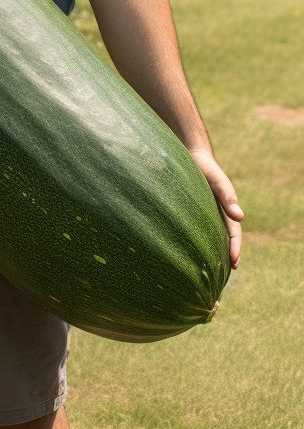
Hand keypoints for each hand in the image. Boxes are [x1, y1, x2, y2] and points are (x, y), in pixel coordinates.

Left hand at [189, 147, 242, 269]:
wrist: (191, 154)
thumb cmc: (205, 167)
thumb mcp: (216, 181)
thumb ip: (227, 196)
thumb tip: (240, 218)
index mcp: (226, 209)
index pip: (233, 233)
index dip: (235, 248)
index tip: (234, 263)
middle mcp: (217, 213)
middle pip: (224, 238)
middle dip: (226, 255)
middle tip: (225, 274)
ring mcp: (205, 212)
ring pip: (211, 235)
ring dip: (212, 250)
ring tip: (208, 267)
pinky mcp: (192, 210)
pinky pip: (196, 228)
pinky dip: (198, 239)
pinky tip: (188, 248)